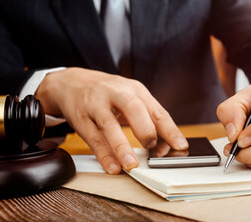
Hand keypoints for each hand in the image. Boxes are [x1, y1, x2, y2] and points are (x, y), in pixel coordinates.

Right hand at [37, 68, 187, 173]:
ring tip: (131, 165)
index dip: (170, 129)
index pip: (157, 110)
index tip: (181, 146)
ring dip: (121, 147)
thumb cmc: (107, 94)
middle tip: (152, 149)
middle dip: (146, 130)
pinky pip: (92, 138)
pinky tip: (112, 167)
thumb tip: (164, 147)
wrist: (69, 82)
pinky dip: (103, 154)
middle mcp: (116, 94)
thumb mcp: (130, 98)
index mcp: (135, 90)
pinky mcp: (80, 117)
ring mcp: (96, 104)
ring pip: (109, 125)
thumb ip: (147, 119)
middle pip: (134, 108)